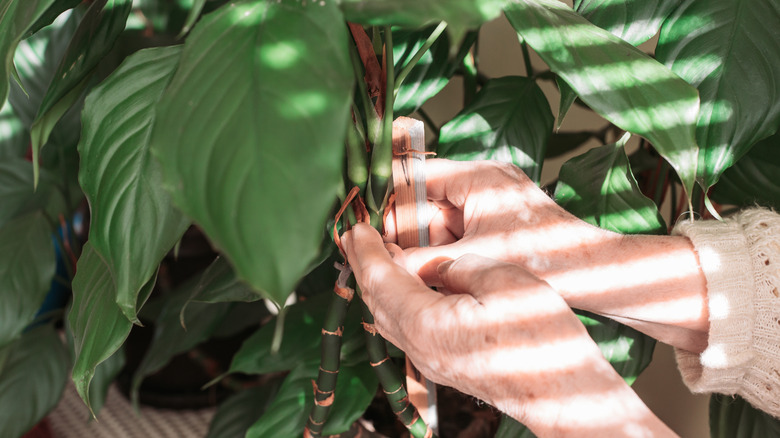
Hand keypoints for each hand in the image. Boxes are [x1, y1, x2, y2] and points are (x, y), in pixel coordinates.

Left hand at [343, 224, 674, 436]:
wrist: (561, 396)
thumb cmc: (540, 340)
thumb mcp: (505, 282)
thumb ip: (464, 266)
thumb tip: (445, 265)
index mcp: (425, 322)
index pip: (380, 278)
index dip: (365, 249)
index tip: (355, 226)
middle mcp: (418, 346)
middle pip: (375, 300)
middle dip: (363, 265)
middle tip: (355, 237)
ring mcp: (430, 361)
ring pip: (388, 318)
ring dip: (378, 285)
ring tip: (376, 259)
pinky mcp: (445, 366)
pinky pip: (405, 330)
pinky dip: (396, 303)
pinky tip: (408, 291)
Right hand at [384, 159, 615, 285]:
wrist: (597, 274)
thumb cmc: (546, 258)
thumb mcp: (474, 259)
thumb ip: (422, 260)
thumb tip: (382, 265)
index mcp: (477, 176)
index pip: (415, 174)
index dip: (389, 200)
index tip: (368, 224)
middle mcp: (484, 180)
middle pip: (427, 200)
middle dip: (409, 231)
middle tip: (389, 258)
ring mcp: (494, 199)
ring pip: (442, 219)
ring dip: (428, 244)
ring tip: (417, 271)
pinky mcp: (500, 219)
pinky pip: (461, 229)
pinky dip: (448, 250)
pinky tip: (442, 274)